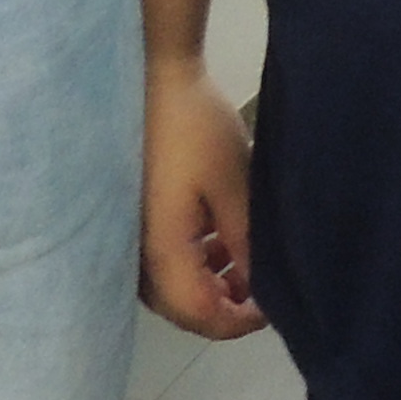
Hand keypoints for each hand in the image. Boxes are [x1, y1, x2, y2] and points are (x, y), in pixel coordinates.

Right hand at [141, 52, 266, 338]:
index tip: (274, 305)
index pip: (199, 315)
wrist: (151, 78)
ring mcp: (126, 239)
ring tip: (243, 259)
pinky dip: (190, 262)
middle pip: (181, 309)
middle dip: (225, 305)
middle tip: (262, 286)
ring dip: (208, 283)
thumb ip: (246, 245)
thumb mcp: (234, 187)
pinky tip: (215, 238)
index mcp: (160, 252)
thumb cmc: (196, 129)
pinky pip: (158, 262)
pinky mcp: (127, 220)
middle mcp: (134, 256)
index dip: (239, 321)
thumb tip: (259, 291)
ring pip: (169, 288)